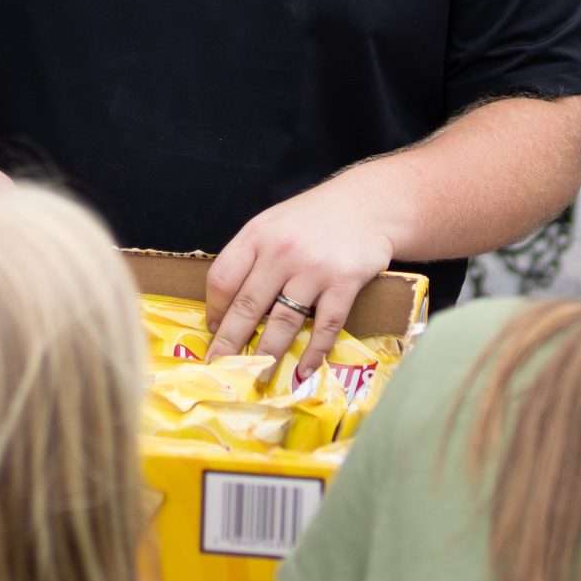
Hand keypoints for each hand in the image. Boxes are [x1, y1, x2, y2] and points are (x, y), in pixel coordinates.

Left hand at [205, 179, 397, 385]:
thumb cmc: (314, 218)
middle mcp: (281, 252)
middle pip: (247, 306)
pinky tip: (304, 370)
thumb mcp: (274, 224)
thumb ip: (252, 257)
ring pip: (283, 322)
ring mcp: (314, 268)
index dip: (215, 310)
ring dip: (267, 355)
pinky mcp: (344, 283)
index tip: (213, 330)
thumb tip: (227, 305)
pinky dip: (313, 353)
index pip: (222, 278)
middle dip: (230, 342)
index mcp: (257, 235)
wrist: (368, 204)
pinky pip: (325, 327)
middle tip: (220, 366)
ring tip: (256, 376)